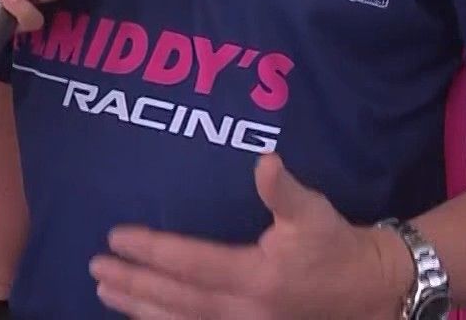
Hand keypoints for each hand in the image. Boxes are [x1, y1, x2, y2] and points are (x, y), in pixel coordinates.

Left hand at [90, 154, 410, 318]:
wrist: (371, 293)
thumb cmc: (335, 246)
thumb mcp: (315, 214)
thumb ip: (285, 191)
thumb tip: (265, 161)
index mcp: (257, 277)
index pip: (190, 263)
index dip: (151, 251)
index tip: (116, 237)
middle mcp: (245, 311)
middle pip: (176, 299)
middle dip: (133, 284)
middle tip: (95, 268)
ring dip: (140, 309)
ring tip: (105, 294)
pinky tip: (142, 316)